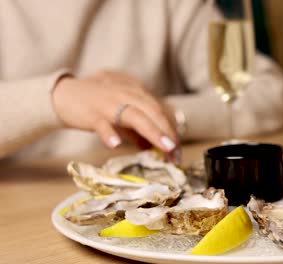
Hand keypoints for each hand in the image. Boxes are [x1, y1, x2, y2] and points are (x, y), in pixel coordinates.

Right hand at [52, 70, 177, 154]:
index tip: (178, 151)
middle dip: (168, 133)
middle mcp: (127, 94)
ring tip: (165, 147)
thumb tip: (153, 148)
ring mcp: (109, 103)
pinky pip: (102, 123)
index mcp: (136, 93)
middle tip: (177, 154)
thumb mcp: (123, 114)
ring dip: (153, 131)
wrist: (64, 94)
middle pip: (154, 112)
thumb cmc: (98, 105)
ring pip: (134, 115)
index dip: (171, 130)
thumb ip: (138, 130)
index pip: (160, 111)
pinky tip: (116, 144)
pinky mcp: (91, 113)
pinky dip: (109, 133)